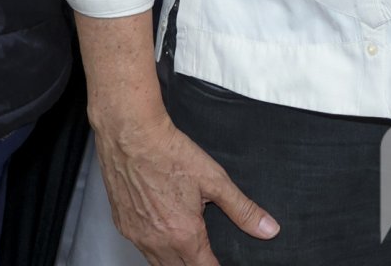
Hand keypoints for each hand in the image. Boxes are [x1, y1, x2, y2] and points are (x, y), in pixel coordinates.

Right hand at [90, 108, 278, 265]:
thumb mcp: (215, 181)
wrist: (132, 137)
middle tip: (206, 255)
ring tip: (188, 247)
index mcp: (183, 234)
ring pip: (157, 263)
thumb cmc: (170, 154)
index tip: (223, 264)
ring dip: (175, 260)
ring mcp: (137, 235)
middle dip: (196, 265)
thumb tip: (267, 229)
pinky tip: (163, 231)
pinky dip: (154, 247)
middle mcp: (157, 241)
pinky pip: (141, 247)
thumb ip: (243, 210)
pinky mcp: (122, 225)